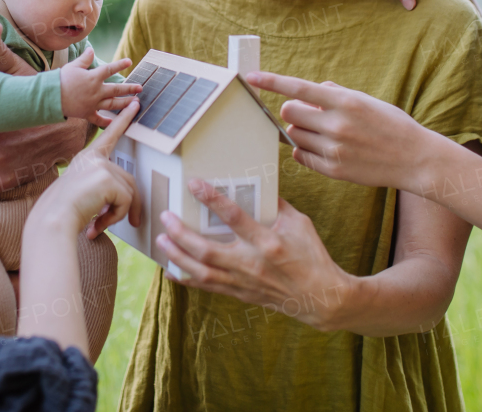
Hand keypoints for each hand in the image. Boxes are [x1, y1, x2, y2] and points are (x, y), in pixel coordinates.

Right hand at [31, 99, 141, 237]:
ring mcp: (101, 165)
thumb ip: (104, 189)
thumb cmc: (62, 210)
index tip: (135, 105)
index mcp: (86, 157)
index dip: (124, 120)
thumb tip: (125, 201)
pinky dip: (116, 216)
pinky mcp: (106, 178)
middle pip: (128, 179)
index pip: (110, 134)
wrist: (51, 220)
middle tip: (129, 222)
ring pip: (128, 192)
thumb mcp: (85, 193)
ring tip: (99, 224)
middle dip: (130, 204)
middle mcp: (94, 157)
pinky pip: (126, 201)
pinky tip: (98, 223)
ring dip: (118, 213)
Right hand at [59, 48, 140, 126]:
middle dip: (130, 89)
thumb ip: (85, 59)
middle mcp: (96, 91)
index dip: (120, 65)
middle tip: (140, 88)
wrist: (50, 97)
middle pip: (116, 89)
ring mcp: (93, 103)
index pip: (110, 69)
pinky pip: (98, 119)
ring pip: (112, 104)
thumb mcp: (73, 66)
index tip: (129, 62)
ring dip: (125, 103)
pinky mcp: (87, 113)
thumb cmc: (60, 79)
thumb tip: (91, 49)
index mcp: (93, 77)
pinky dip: (106, 122)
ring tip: (135, 103)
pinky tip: (114, 123)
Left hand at [153, 179, 353, 331]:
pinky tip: (170, 269)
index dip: (212, 199)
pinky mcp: (239, 293)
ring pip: (201, 272)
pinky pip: (207, 287)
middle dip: (181, 234)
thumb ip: (276, 205)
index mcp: (267, 242)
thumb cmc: (312, 256)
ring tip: (161, 240)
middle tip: (166, 217)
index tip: (194, 184)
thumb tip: (257, 186)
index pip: (234, 217)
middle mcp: (251, 263)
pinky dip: (186, 278)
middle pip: (206, 250)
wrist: (320, 298)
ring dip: (177, 256)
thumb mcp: (299, 223)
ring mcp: (243, 281)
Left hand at [245, 71, 427, 190]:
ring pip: (294, 136)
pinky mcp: (333, 170)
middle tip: (306, 113)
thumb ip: (335, 94)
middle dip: (292, 111)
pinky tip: (323, 147)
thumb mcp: (367, 101)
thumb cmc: (392, 126)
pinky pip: (301, 156)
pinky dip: (305, 150)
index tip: (250, 77)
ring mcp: (334, 149)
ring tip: (323, 133)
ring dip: (301, 132)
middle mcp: (337, 125)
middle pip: (288, 113)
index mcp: (345, 102)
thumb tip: (309, 91)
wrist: (416, 159)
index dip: (271, 81)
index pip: (298, 88)